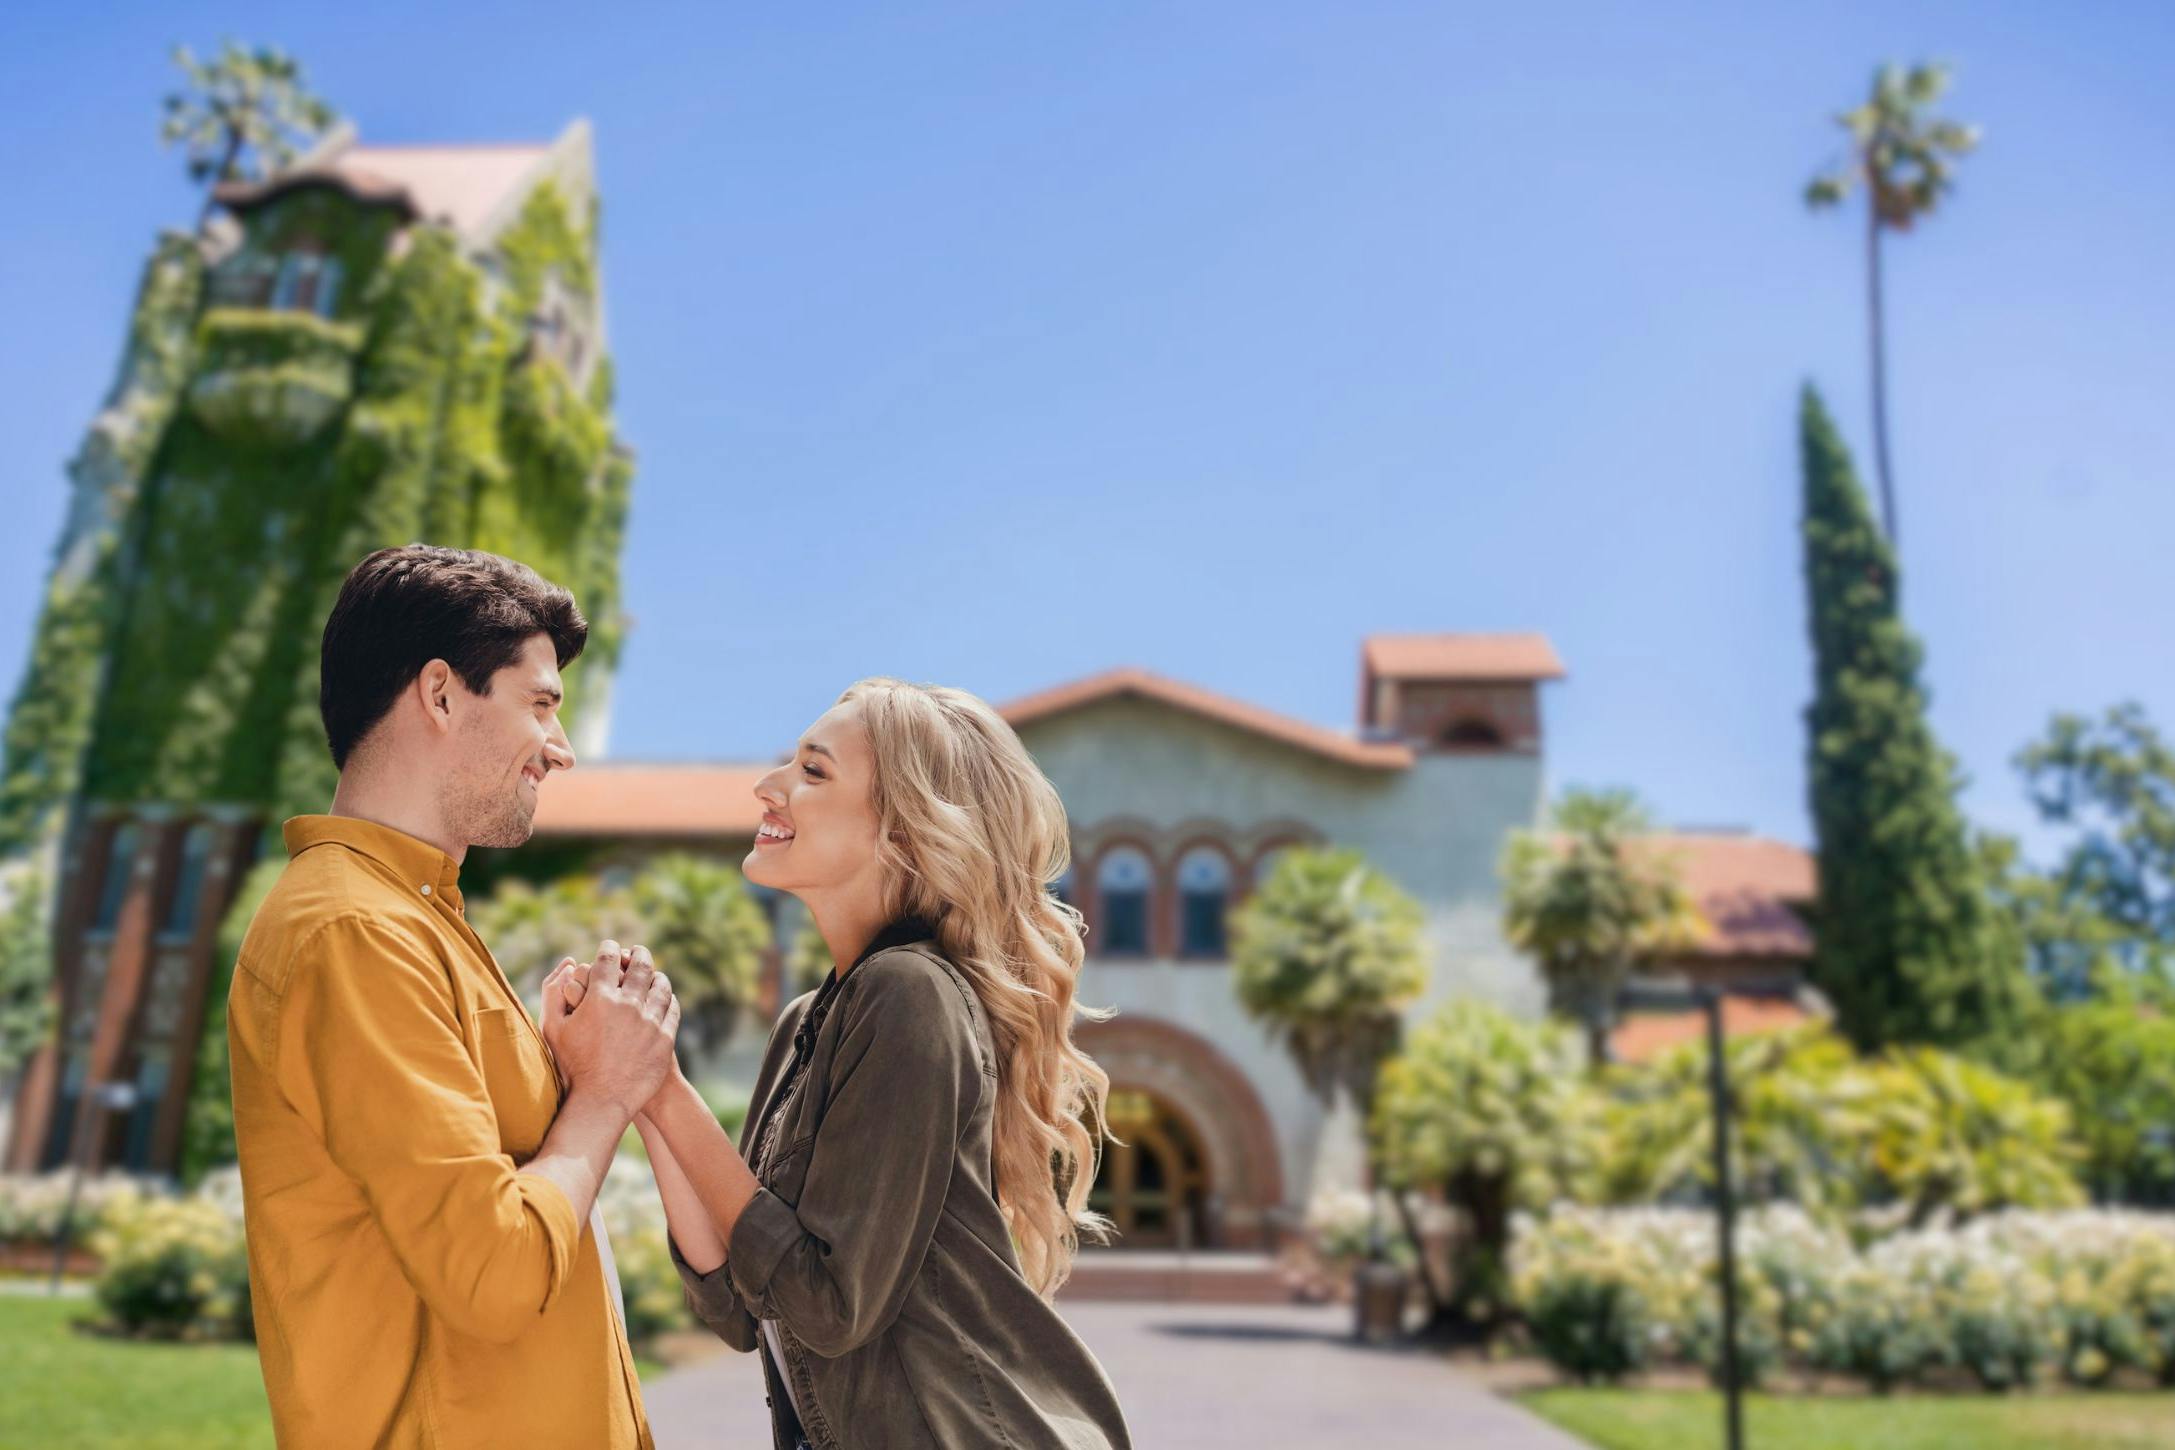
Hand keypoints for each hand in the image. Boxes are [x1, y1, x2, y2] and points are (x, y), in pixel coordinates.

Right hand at [546, 939, 679, 1115]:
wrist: (602, 1100)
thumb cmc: (571, 1065)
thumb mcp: (553, 1028)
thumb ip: (554, 993)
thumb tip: (567, 964)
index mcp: (600, 999)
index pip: (608, 960)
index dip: (609, 948)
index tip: (610, 946)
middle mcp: (629, 1005)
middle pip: (640, 967)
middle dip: (638, 954)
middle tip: (636, 951)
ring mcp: (650, 1021)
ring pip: (660, 985)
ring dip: (656, 975)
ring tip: (653, 973)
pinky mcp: (665, 1038)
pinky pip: (672, 1008)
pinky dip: (668, 998)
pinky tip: (664, 997)